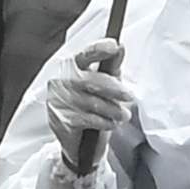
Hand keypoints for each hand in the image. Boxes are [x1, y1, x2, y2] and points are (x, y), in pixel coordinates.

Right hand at [39, 39, 135, 163]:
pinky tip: (111, 123)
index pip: (84, 54)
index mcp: (70, 67)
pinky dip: (105, 122)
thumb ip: (110, 66)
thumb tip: (120, 48)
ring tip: (123, 115)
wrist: (76, 141)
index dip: (99, 49)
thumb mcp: (102, 84)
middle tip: (129, 96)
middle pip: (91, 81)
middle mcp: (61, 81)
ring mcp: (60, 101)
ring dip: (113, 110)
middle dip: (114, 89)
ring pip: (93, 102)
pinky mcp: (62, 121)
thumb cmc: (88, 105)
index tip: (114, 46)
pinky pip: (90, 119)